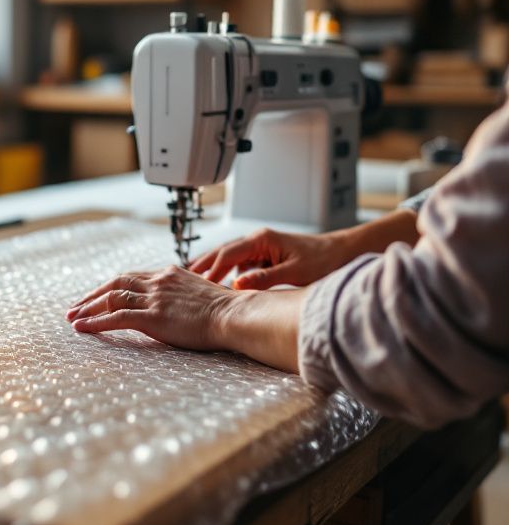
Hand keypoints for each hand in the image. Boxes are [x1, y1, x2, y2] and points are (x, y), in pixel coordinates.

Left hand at [67, 267, 305, 372]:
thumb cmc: (226, 310)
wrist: (236, 314)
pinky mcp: (153, 316)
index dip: (110, 287)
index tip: (96, 297)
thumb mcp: (200, 294)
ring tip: (72, 318)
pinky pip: (116, 317)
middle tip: (74, 307)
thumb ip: (182, 295)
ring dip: (88, 309)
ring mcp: (154, 298)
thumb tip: (178, 305)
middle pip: (115, 283)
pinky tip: (82, 328)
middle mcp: (158, 281)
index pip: (131, 277)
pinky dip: (95, 322)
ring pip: (111, 298)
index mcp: (168, 274)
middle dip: (91, 296)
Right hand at [189, 228, 351, 290]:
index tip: (198, 284)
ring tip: (192, 279)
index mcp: (262, 239)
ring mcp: (260, 248)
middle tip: (182, 276)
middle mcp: (257, 240)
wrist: (342, 253)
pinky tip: (218, 283)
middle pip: (222, 252)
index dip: (212, 270)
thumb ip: (265, 278)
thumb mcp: (294, 272)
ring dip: (212, 267)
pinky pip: (239, 264)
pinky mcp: (264, 257)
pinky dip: (226, 272)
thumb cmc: (323, 260)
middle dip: (202, 264)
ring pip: (228, 257)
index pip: (228, 254)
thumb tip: (237, 285)